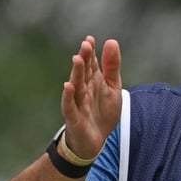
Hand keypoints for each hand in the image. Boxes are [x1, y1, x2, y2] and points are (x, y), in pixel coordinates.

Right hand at [61, 36, 122, 157]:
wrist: (95, 141)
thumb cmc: (102, 112)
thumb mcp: (112, 88)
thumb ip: (112, 67)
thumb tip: (111, 41)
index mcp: (93, 82)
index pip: (91, 65)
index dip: (91, 53)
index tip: (90, 39)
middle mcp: (83, 90)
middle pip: (83, 72)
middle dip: (84, 59)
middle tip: (86, 44)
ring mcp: (77, 103)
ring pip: (76, 86)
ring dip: (76, 73)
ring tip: (77, 59)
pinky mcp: (75, 118)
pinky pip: (70, 105)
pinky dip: (68, 96)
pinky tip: (68, 85)